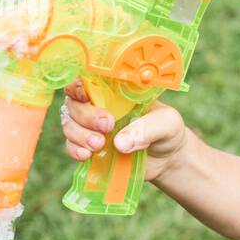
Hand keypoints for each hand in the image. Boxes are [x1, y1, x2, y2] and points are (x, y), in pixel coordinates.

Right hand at [60, 81, 189, 182]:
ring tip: (99, 145)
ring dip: (79, 134)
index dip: (79, 86)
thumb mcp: (167, 124)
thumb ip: (148, 129)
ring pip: (70, 124)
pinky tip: (86, 155)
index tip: (87, 97)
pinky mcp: (91, 148)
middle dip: (86, 115)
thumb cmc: (168, 132)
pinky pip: (71, 146)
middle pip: (75, 103)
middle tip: (107, 126)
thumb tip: (120, 142)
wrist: (169, 160)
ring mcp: (92, 127)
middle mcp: (99, 105)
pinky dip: (74, 150)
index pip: (87, 80)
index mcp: (115, 91)